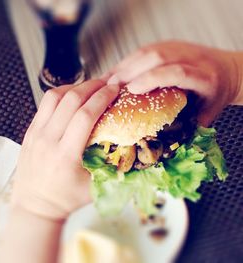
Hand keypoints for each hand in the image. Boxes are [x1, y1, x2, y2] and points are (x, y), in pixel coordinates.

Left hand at [11, 80, 119, 220]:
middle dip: (91, 86)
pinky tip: (71, 97)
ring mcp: (35, 134)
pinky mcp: (30, 131)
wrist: (34, 204)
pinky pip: (44, 105)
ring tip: (89, 87)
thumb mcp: (93, 188)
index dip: (102, 98)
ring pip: (54, 97)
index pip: (85, 116)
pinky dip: (60, 95)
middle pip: (70, 100)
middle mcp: (48, 141)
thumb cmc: (64, 198)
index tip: (114, 89)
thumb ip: (113, 169)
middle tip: (105, 83)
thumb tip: (134, 149)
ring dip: (74, 87)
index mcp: (65, 156)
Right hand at [104, 41, 242, 125]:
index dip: (152, 78)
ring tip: (106, 82)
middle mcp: (191, 58)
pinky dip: (127, 62)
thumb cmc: (216, 95)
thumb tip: (161, 147)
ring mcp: (179, 48)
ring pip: (147, 51)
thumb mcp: (207, 114)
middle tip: (109, 88)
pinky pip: (144, 50)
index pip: (177, 72)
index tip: (132, 89)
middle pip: (157, 56)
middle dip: (130, 71)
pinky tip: (115, 73)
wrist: (230, 70)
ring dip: (124, 65)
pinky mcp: (169, 45)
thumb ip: (187, 129)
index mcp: (204, 77)